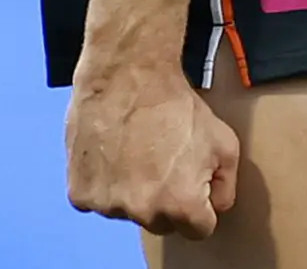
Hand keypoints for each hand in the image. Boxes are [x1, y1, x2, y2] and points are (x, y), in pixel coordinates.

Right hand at [64, 57, 240, 238]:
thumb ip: (226, 184)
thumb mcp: (225, 142)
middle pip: (161, 223)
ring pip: (127, 211)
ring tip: (137, 152)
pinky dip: (104, 183)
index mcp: (180, 204)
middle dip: (167, 200)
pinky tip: (113, 154)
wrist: (128, 77)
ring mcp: (107, 205)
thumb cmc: (178, 106)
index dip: (200, 206)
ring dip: (132, 191)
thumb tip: (215, 206)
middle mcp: (142, 212)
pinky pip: (98, 200)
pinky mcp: (80, 194)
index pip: (198, 229)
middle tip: (165, 162)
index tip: (193, 185)